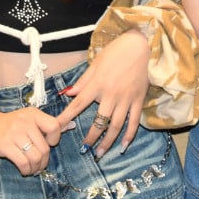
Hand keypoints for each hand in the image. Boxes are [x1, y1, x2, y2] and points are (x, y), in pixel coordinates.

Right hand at [0, 101, 62, 175]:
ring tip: (32, 169)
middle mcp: (25, 122)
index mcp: (33, 114)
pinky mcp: (5, 145)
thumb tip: (70, 126)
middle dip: (44, 161)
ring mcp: (15, 133)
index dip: (54, 139)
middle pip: (45, 147)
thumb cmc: (9, 124)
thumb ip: (45, 125)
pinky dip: (26, 170)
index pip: (54, 126)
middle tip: (39, 165)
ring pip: (36, 157)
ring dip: (36, 168)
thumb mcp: (27, 119)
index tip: (47, 144)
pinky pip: (23, 162)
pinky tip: (24, 170)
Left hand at [55, 29, 149, 158]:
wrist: (141, 45)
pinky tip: (124, 145)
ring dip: (108, 141)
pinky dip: (129, 135)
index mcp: (98, 84)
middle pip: (99, 122)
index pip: (78, 105)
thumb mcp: (95, 63)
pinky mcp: (139, 100)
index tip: (57, 130)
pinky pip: (134, 121)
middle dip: (91, 138)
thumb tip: (68, 94)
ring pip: (116, 125)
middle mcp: (111, 95)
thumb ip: (83, 81)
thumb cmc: (116, 52)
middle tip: (84, 149)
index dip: (66, 118)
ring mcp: (126, 99)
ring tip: (100, 153)